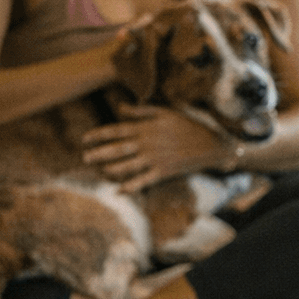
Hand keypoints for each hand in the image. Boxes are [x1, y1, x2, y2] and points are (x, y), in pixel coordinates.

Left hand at [81, 103, 229, 191]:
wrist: (213, 145)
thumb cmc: (191, 125)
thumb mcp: (167, 112)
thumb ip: (143, 110)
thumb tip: (120, 107)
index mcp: (147, 128)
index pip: (117, 130)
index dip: (99, 134)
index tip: (85, 139)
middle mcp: (148, 144)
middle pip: (118, 149)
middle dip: (100, 153)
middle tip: (85, 158)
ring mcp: (155, 159)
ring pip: (127, 165)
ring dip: (112, 168)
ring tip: (100, 170)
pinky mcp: (164, 171)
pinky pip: (143, 180)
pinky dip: (131, 187)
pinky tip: (119, 191)